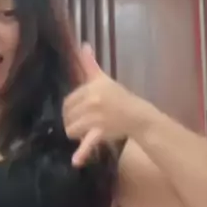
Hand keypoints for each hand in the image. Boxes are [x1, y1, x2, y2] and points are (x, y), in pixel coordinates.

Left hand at [63, 44, 147, 167]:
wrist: (138, 116)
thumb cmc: (120, 97)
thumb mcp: (104, 79)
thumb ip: (90, 64)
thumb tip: (82, 45)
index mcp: (91, 88)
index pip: (68, 101)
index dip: (70, 110)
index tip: (77, 113)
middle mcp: (92, 101)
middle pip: (68, 116)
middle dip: (72, 122)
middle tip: (82, 123)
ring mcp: (95, 117)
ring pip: (71, 129)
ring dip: (76, 133)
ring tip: (84, 133)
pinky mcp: (100, 132)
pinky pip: (88, 143)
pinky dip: (82, 153)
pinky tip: (75, 161)